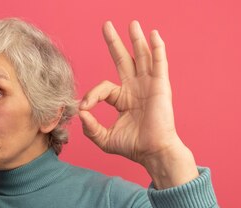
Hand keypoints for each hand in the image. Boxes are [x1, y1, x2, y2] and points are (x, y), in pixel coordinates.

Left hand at [79, 21, 185, 165]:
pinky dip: (157, 48)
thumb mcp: (104, 138)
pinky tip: (153, 34)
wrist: (152, 152)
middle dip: (115, 43)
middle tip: (106, 25)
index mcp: (123, 99)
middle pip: (124, 60)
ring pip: (141, 57)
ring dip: (136, 39)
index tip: (84, 107)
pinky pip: (159, 63)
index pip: (104, 88)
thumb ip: (90, 128)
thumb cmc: (133, 147)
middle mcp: (135, 89)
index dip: (92, 95)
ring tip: (132, 23)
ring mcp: (148, 85)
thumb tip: (80, 112)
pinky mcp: (160, 86)